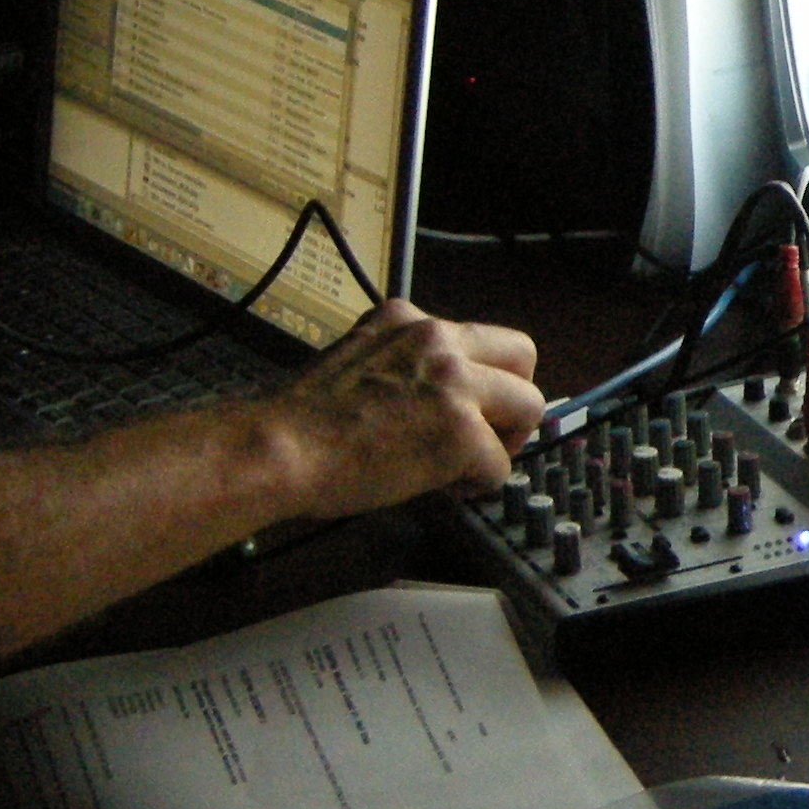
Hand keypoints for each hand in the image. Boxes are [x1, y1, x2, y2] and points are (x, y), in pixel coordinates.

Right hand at [263, 297, 541, 517]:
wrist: (278, 449)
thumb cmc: (303, 422)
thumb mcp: (359, 362)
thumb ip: (406, 367)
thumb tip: (439, 398)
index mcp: (409, 320)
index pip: (481, 336)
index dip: (484, 378)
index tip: (468, 409)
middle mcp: (438, 338)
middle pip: (524, 356)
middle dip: (512, 401)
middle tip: (484, 436)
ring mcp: (454, 382)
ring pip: (529, 406)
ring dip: (503, 442)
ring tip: (461, 466)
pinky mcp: (460, 429)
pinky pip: (501, 464)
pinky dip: (477, 484)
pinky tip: (440, 487)